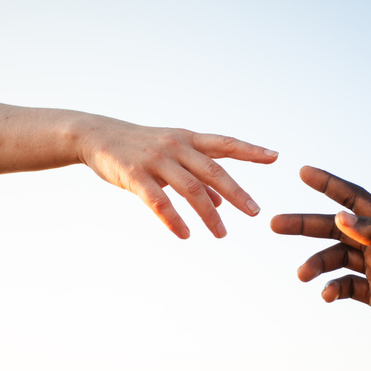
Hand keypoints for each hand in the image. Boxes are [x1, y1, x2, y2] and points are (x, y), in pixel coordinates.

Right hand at [80, 119, 277, 238]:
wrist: (95, 135)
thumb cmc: (140, 147)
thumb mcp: (172, 156)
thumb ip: (197, 177)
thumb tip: (221, 203)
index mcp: (188, 140)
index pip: (225, 144)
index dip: (250, 150)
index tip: (275, 157)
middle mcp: (176, 146)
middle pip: (214, 170)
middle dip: (237, 192)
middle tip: (255, 213)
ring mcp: (156, 160)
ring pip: (190, 189)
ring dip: (208, 214)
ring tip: (222, 235)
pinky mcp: (135, 175)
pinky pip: (159, 201)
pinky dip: (174, 219)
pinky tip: (185, 235)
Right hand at [270, 166, 370, 347]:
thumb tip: (342, 216)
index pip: (355, 199)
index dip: (329, 184)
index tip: (304, 172)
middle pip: (335, 228)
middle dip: (305, 224)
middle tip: (275, 223)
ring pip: (336, 259)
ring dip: (316, 263)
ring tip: (303, 274)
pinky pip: (347, 287)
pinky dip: (332, 289)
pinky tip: (327, 295)